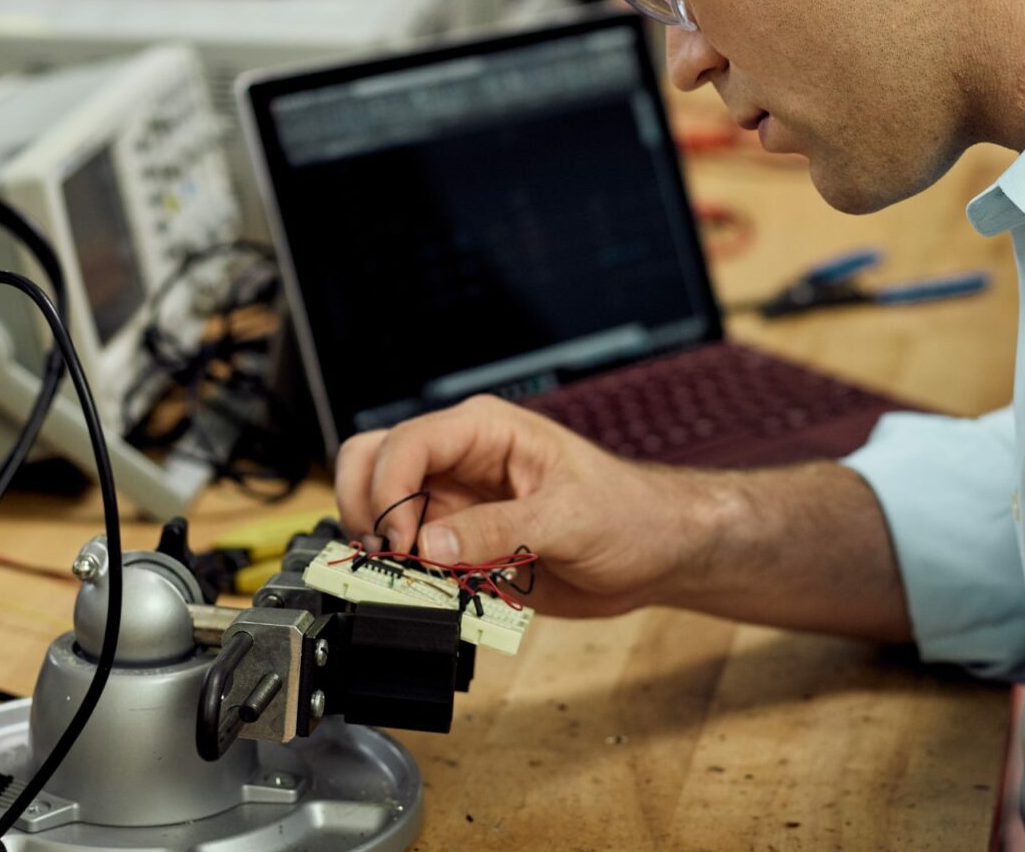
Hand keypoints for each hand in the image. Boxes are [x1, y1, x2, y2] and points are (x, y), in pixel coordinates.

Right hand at [334, 395, 712, 617]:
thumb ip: (497, 529)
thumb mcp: (568, 518)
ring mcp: (456, 502)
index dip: (389, 492)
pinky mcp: (461, 543)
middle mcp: (461, 461)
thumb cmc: (629, 513)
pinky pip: (411, 556)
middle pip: (372, 464)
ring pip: (381, 510)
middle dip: (369, 512)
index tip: (402, 542)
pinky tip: (438, 594)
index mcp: (485, 431)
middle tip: (394, 560)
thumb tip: (431, 543)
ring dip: (383, 548)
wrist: (656, 552)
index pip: (406, 444)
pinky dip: (408, 577)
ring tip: (415, 581)